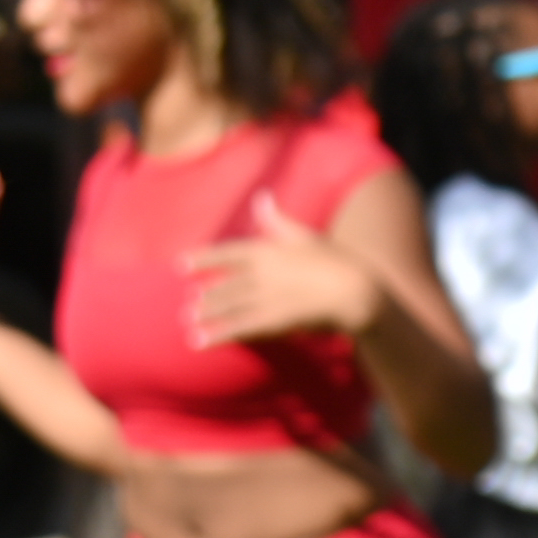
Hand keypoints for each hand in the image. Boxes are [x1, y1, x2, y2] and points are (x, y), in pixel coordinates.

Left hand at [183, 198, 381, 346]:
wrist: (356, 290)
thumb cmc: (336, 261)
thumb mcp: (305, 236)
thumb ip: (277, 220)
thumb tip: (261, 196)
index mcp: (267, 250)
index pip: (227, 253)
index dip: (203, 259)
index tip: (180, 264)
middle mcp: (261, 272)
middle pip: (225, 285)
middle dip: (207, 295)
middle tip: (187, 304)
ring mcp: (265, 297)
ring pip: (228, 306)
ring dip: (207, 314)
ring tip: (189, 322)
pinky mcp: (272, 320)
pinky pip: (239, 328)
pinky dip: (217, 335)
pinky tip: (200, 342)